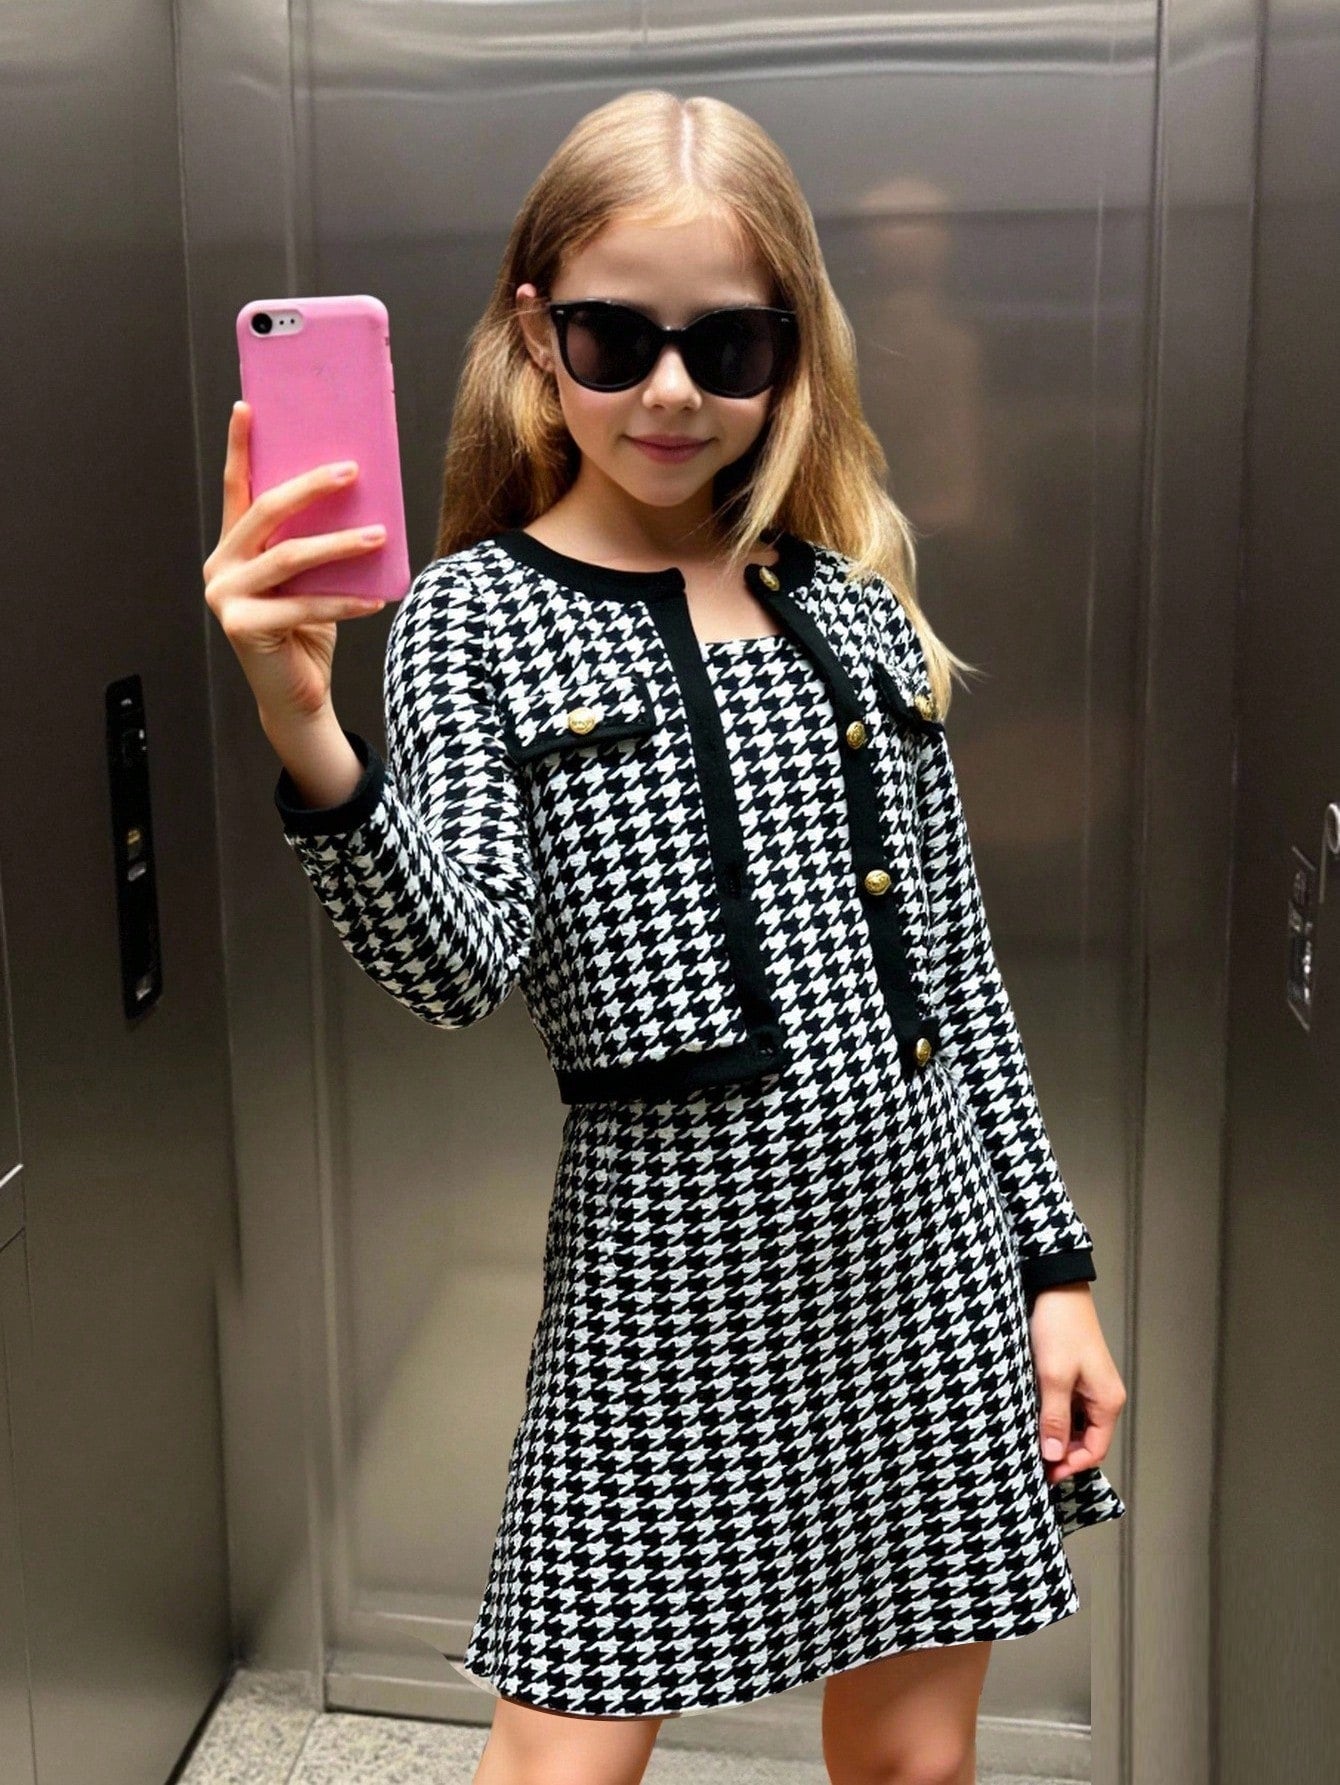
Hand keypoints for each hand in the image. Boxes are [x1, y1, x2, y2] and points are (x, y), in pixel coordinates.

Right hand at [202, 400, 388, 728]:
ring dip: (340, 545)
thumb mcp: (310, 579)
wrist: (298, 697)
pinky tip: (376, 598)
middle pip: (265, 513)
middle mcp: (221, 567)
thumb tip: (352, 497)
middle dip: (310, 487)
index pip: (238, 489)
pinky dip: (344, 600)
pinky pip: (303, 605)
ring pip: (289, 558)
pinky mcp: (242, 627)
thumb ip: (312, 543)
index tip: (248, 407)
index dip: (241, 447)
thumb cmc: (308, 633)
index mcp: (234, 549)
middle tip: (351, 470)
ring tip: (378, 535)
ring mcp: (226, 597)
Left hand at [1027, 1282, 1126, 1485]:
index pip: (1094, 1451)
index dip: (1069, 1466)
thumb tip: (1054, 1455)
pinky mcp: (1074, 1375)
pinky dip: (1051, 1416)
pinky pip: (1066, 1407)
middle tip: (1031, 1462)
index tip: (1043, 1473)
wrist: (1055, 1287)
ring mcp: (1089, 1386)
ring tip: (1028, 1442)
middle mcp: (1102, 1397)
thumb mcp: (1053, 1376)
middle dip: (1061, 1454)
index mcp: (1107, 1402)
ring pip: (1074, 1425)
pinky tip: (1031, 1417)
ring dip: (1055, 1435)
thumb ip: (1055, 1418)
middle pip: (1085, 1441)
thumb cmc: (1059, 1327)